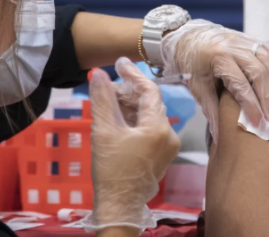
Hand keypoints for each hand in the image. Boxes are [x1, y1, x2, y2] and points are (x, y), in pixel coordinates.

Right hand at [83, 58, 180, 232]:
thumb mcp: (104, 131)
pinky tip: (117, 119)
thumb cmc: (111, 169)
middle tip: (106, 86)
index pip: (149, 91)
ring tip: (108, 102)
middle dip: (128, 92)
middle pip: (149, 103)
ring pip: (149, 116)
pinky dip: (135, 120)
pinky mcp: (162, 154)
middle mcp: (170, 134)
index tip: (119, 63)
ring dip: (130, 106)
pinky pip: (150, 129)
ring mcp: (168, 146)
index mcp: (159, 127)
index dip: (133, 75)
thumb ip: (102, 99)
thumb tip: (98, 73)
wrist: (119, 205)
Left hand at [161, 20, 268, 143]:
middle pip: (259, 73)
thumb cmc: (190, 63)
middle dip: (268, 98)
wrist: (187, 37)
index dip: (252, 107)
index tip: (259, 124)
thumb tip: (219, 136)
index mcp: (218, 58)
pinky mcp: (252, 39)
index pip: (241, 85)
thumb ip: (211, 110)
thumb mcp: (196, 86)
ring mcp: (245, 40)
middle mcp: (234, 46)